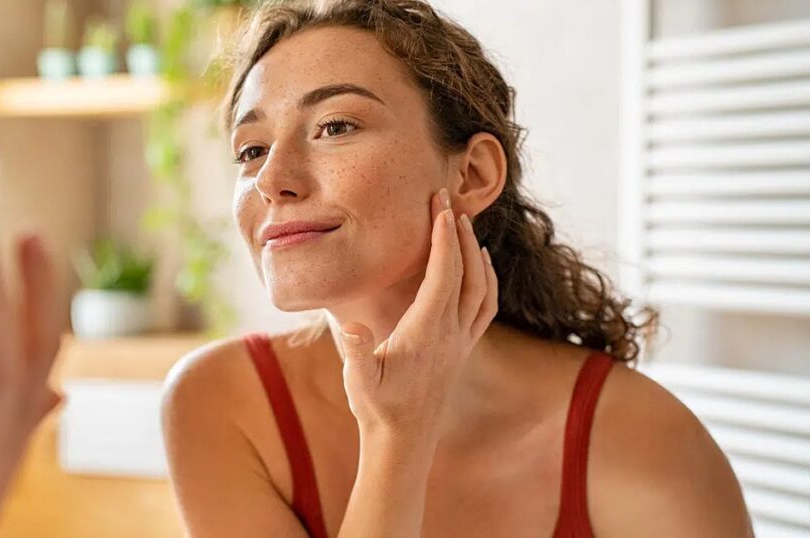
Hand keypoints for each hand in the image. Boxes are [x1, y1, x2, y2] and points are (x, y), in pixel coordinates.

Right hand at [339, 188, 497, 442]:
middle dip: (458, 233)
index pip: (443, 274)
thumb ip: (357, 353)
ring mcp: (461, 341)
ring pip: (482, 287)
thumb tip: (354, 327)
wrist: (404, 441)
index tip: (438, 205)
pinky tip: (480, 266)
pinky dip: (487, 278)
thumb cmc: (377, 408)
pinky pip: (485, 306)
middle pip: (466, 272)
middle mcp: (451, 333)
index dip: (442, 237)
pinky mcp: (463, 349)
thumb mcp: (359, 382)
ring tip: (462, 224)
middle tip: (446, 199)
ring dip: (475, 252)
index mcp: (427, 332)